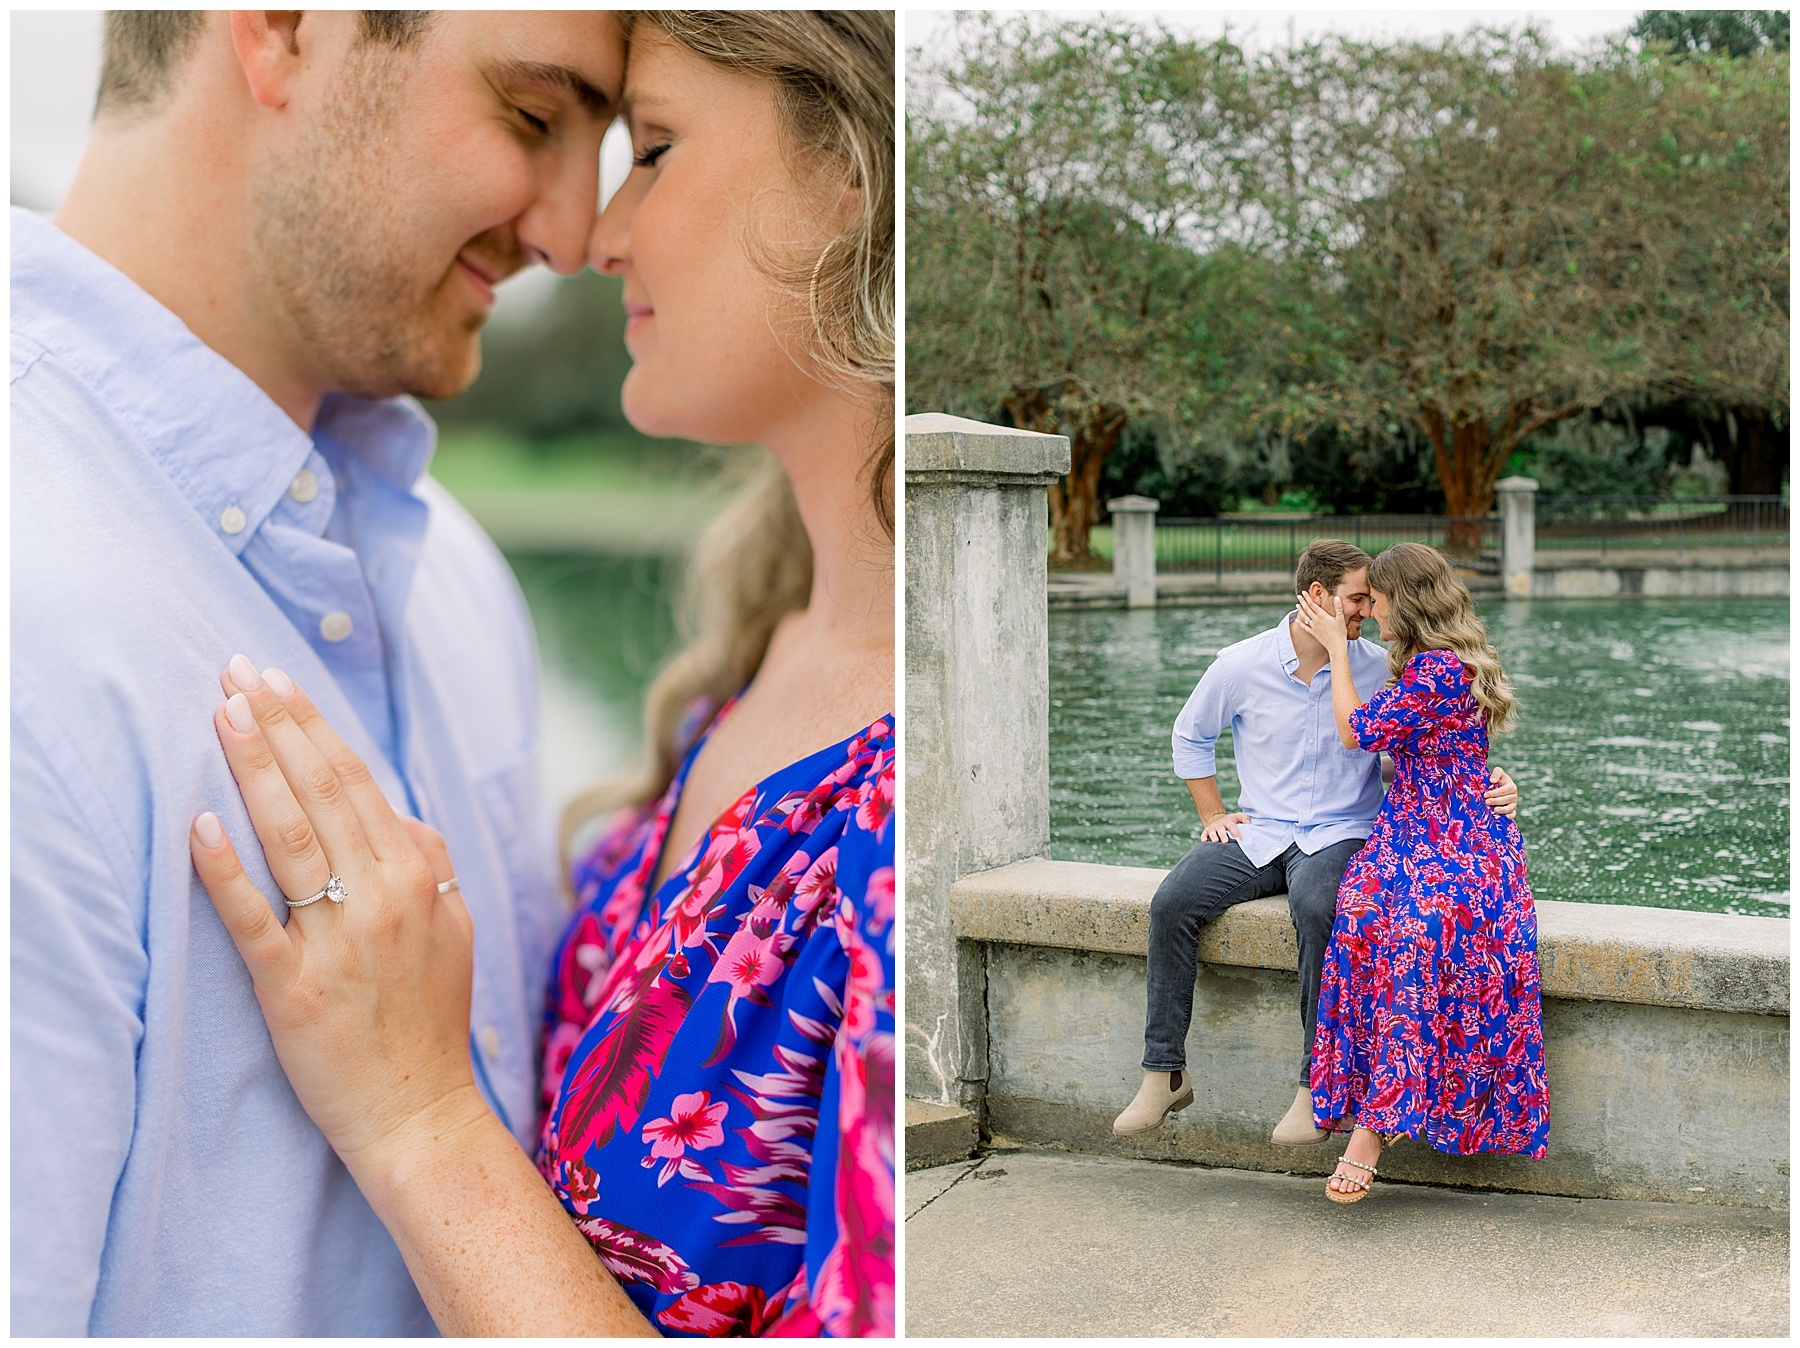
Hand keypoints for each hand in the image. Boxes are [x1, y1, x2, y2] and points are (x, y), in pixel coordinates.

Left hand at [189, 658, 486, 1173]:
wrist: (422, 1113)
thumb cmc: (429, 1022)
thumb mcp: (454, 930)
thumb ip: (432, 867)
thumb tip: (406, 819)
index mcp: (418, 876)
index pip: (359, 781)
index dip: (313, 726)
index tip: (276, 679)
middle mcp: (383, 895)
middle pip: (323, 792)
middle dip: (278, 725)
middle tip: (236, 672)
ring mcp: (339, 940)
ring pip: (291, 837)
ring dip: (254, 768)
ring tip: (223, 714)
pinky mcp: (294, 987)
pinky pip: (255, 918)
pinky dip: (227, 870)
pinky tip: (201, 825)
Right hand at [1201, 811, 1248, 843]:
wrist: (1217, 819)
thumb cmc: (1231, 821)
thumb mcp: (1238, 817)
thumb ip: (1245, 818)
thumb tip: (1249, 824)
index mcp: (1228, 821)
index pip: (1232, 827)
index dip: (1236, 832)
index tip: (1239, 839)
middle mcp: (1219, 824)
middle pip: (1221, 830)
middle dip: (1223, 836)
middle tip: (1225, 842)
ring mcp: (1212, 828)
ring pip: (1212, 832)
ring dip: (1213, 837)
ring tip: (1215, 842)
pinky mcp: (1206, 831)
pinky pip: (1204, 834)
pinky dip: (1203, 837)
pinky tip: (1204, 841)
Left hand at [1295, 588, 1349, 653]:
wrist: (1336, 646)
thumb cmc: (1340, 632)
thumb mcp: (1341, 619)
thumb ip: (1338, 608)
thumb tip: (1337, 597)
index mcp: (1322, 616)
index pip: (1313, 604)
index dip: (1308, 598)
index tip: (1303, 592)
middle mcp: (1316, 621)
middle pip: (1307, 609)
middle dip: (1302, 602)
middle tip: (1299, 596)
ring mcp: (1313, 627)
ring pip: (1304, 617)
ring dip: (1300, 610)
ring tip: (1297, 605)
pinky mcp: (1313, 633)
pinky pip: (1304, 627)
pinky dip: (1300, 623)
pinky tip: (1296, 620)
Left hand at [1484, 766, 1518, 819]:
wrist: (1498, 785)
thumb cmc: (1497, 778)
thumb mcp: (1498, 772)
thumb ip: (1496, 773)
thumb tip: (1492, 781)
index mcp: (1511, 786)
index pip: (1503, 791)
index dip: (1494, 793)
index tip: (1485, 794)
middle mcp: (1514, 796)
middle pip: (1506, 800)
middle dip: (1495, 801)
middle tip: (1486, 802)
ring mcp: (1513, 803)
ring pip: (1510, 808)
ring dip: (1502, 810)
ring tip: (1494, 810)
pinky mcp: (1512, 810)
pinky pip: (1512, 815)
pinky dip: (1509, 817)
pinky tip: (1502, 818)